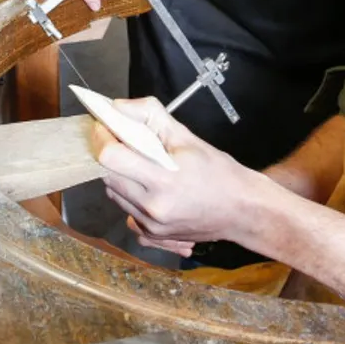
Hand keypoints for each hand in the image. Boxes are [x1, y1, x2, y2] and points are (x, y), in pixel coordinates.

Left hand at [89, 98, 260, 255]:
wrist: (241, 210)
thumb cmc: (218, 173)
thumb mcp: (187, 136)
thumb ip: (150, 116)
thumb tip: (118, 108)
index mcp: (162, 179)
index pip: (110, 158)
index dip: (102, 138)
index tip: (106, 127)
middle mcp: (152, 207)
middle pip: (107, 175)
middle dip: (111, 155)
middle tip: (124, 143)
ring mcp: (151, 225)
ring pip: (113, 194)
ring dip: (119, 176)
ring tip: (141, 166)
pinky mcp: (152, 235)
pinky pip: (126, 212)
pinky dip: (130, 197)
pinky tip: (148, 189)